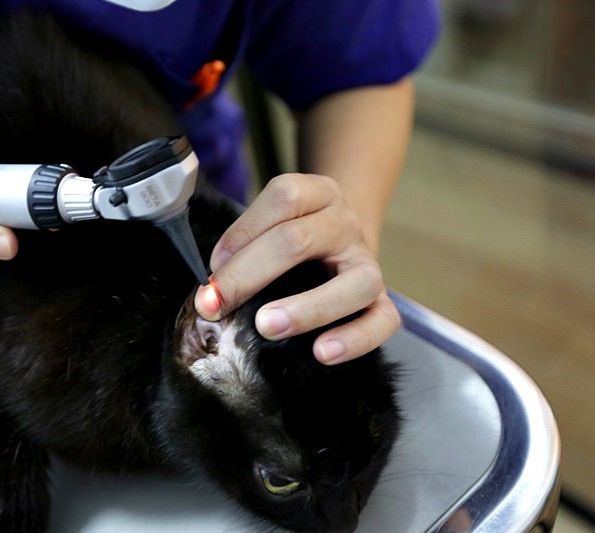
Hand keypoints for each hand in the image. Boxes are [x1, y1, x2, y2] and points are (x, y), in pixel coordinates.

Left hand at [194, 173, 399, 364]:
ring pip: (354, 282)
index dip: (241, 233)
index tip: (211, 271)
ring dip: (307, 307)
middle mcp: (346, 223)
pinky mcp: (383, 301)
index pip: (283, 198)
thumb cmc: (293, 241)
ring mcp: (368, 262)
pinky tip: (322, 353)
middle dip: (249, 275)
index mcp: (318, 193)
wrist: (342, 247)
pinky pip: (383, 321)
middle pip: (299, 241)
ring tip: (267, 327)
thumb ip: (244, 246)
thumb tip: (213, 293)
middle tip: (215, 305)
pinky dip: (355, 339)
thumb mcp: (271, 225)